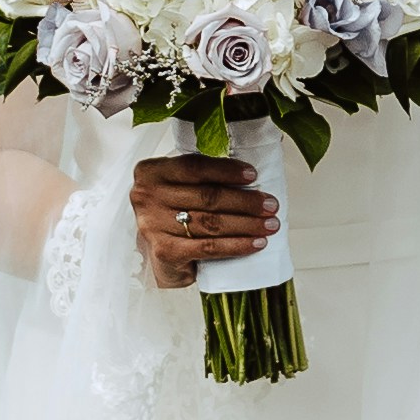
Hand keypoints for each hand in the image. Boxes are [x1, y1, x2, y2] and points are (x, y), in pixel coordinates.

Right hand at [132, 151, 282, 291]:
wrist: (160, 252)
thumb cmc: (176, 211)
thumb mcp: (181, 185)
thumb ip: (206, 174)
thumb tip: (254, 167)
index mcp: (152, 171)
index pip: (194, 166)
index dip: (226, 170)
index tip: (254, 175)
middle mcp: (147, 196)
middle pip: (206, 196)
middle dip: (245, 201)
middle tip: (271, 205)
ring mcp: (153, 225)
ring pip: (210, 223)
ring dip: (246, 224)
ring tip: (270, 225)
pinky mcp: (164, 251)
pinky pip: (207, 247)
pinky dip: (236, 245)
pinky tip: (256, 244)